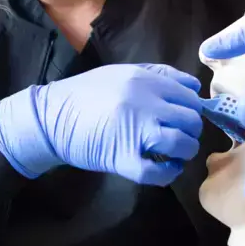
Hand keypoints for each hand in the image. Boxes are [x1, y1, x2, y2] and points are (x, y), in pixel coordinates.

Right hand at [0, 63, 203, 185]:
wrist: (51, 118)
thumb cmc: (85, 94)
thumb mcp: (120, 72)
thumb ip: (158, 75)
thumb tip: (194, 86)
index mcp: (144, 80)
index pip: (189, 96)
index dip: (193, 109)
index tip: (184, 118)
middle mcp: (144, 103)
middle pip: (191, 120)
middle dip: (190, 130)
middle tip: (178, 135)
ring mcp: (135, 132)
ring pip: (183, 144)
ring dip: (184, 151)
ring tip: (173, 152)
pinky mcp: (123, 159)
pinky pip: (160, 172)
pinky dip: (169, 173)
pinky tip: (165, 167)